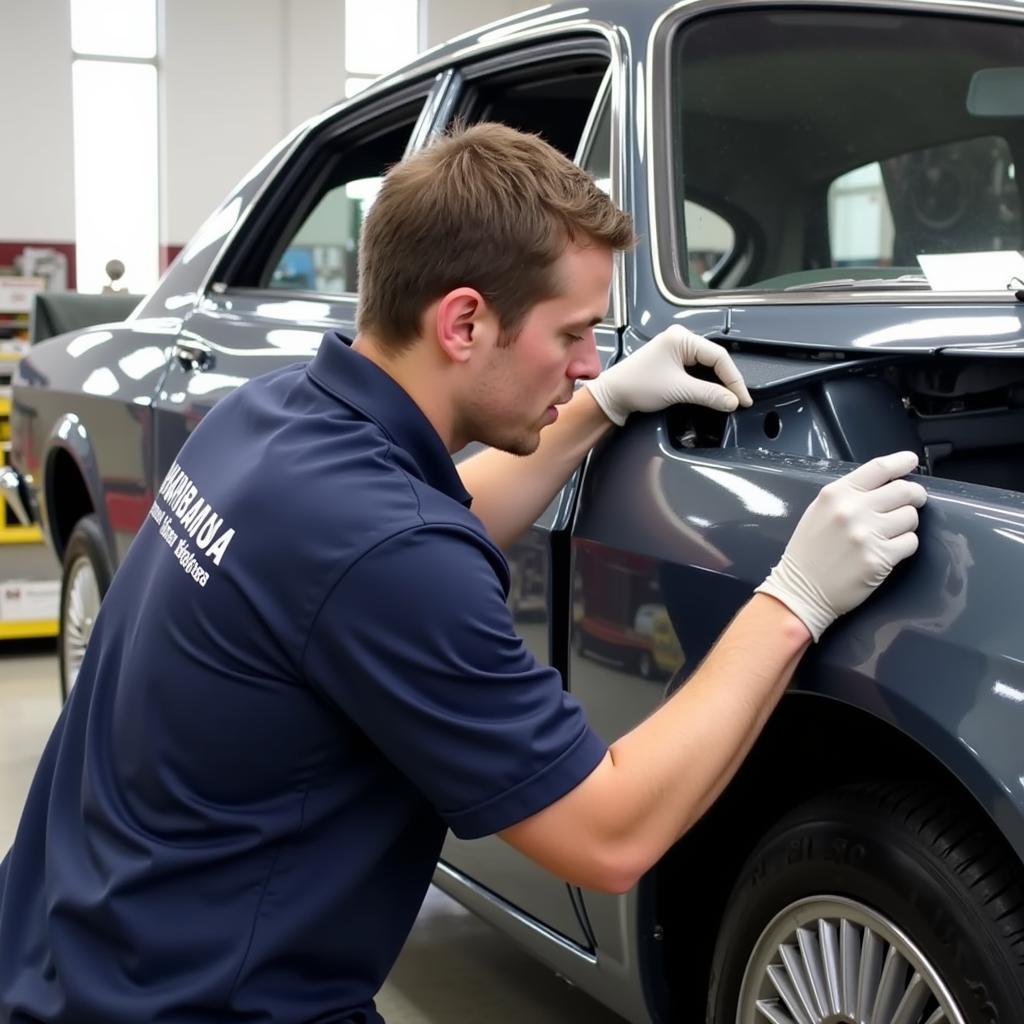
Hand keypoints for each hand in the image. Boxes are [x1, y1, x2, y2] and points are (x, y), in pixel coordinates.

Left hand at [584, 325, 752, 425]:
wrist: (612, 396)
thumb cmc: (636, 386)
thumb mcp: (678, 390)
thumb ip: (709, 395)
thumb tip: (732, 401)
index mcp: (681, 338)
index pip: (719, 356)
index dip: (734, 379)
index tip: (742, 399)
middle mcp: (680, 339)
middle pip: (715, 360)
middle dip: (728, 381)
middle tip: (738, 401)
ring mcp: (675, 350)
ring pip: (707, 366)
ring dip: (718, 383)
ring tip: (728, 400)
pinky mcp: (672, 362)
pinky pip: (697, 370)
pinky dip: (706, 383)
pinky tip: (713, 394)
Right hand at [754, 451, 927, 641]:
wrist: (800, 590)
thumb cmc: (808, 551)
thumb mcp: (819, 512)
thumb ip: (849, 495)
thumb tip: (886, 484)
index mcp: (836, 494)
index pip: (879, 468)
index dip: (901, 462)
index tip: (911, 462)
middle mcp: (852, 510)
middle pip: (904, 490)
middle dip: (914, 496)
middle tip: (912, 502)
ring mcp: (867, 534)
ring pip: (911, 517)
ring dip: (906, 524)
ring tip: (890, 533)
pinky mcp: (880, 558)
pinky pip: (910, 542)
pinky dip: (904, 546)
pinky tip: (888, 551)